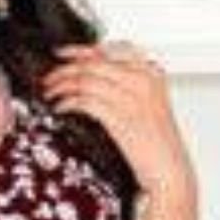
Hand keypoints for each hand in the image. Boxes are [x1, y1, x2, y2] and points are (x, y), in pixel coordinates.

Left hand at [38, 39, 196, 201]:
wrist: (169, 170)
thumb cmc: (158, 143)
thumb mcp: (148, 105)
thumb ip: (128, 86)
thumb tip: (94, 76)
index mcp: (152, 73)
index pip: (112, 50)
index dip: (83, 50)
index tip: (65, 53)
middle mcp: (142, 81)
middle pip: (94, 63)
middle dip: (65, 68)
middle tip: (50, 76)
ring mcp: (131, 98)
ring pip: (86, 80)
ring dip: (62, 85)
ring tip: (51, 92)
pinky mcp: (119, 117)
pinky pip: (85, 101)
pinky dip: (68, 102)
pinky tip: (61, 107)